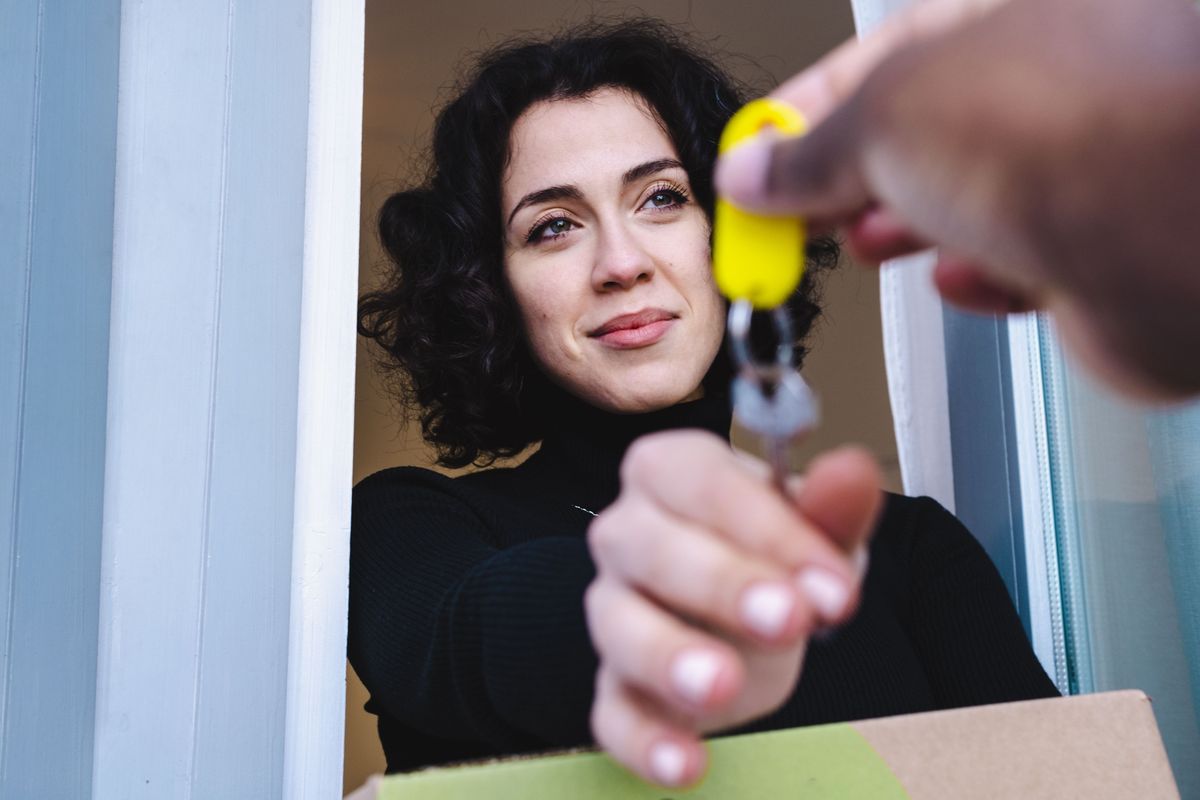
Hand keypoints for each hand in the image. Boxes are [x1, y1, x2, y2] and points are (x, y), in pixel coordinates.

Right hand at [585, 431, 880, 786]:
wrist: (750, 622)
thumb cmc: (770, 558)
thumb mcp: (814, 531)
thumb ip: (832, 507)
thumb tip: (852, 473)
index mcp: (671, 473)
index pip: (704, 482)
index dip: (768, 528)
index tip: (831, 580)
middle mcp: (627, 534)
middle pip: (651, 548)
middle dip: (722, 584)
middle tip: (790, 618)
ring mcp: (613, 610)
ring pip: (619, 627)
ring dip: (670, 657)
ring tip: (722, 684)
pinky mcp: (614, 685)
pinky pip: (613, 712)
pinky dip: (646, 741)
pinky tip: (688, 762)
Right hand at [716, 0, 1199, 398]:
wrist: (1157, 234)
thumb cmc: (1056, 131)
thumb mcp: (882, 118)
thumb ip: (810, 151)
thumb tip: (756, 171)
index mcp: (1012, 15)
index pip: (883, 55)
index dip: (804, 109)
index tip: (756, 152)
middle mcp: (1058, 82)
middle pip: (926, 131)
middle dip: (850, 177)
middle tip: (791, 214)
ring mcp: (1086, 168)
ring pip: (972, 199)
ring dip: (908, 227)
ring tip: (866, 243)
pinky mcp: (1102, 252)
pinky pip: (1022, 263)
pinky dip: (978, 275)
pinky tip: (960, 276)